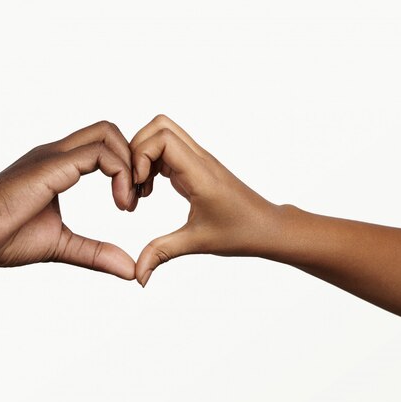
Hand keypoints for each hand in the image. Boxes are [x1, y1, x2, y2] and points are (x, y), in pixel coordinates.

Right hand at [0, 121, 137, 279]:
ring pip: (108, 134)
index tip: (130, 203)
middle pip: (109, 130)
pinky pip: (98, 154)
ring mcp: (53, 156)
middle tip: (137, 197)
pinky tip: (119, 203)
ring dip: (130, 166)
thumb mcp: (62, 245)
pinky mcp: (51, 166)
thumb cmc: (3, 238)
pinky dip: (120, 173)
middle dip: (135, 159)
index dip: (127, 168)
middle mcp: (57, 154)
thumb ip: (96, 253)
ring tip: (128, 203)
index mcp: (59, 166)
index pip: (103, 145)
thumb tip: (129, 269)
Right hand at [131, 115, 279, 285]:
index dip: (141, 156)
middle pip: (159, 125)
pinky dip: (151, 164)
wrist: (267, 228)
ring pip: (162, 133)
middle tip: (133, 183)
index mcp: (200, 173)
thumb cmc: (240, 232)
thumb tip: (137, 276)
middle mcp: (199, 159)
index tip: (138, 186)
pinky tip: (149, 190)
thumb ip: (161, 253)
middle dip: (136, 150)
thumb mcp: (196, 243)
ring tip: (141, 189)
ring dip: (143, 156)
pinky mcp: (195, 166)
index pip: (163, 138)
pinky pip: (166, 150)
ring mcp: (197, 160)